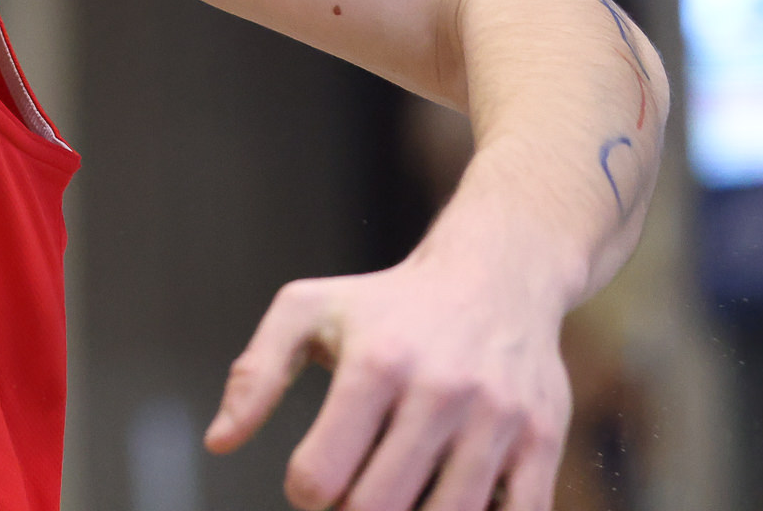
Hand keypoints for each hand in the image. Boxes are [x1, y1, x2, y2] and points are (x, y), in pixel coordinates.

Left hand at [206, 252, 569, 510]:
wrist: (496, 276)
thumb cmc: (387, 303)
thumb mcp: (308, 310)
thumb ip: (257, 374)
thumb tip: (219, 443)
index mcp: (376, 363)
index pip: (321, 477)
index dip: (305, 492)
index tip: (311, 480)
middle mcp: (441, 392)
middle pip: (377, 508)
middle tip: (351, 493)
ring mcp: (497, 421)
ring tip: (396, 492)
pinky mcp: (543, 444)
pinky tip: (447, 497)